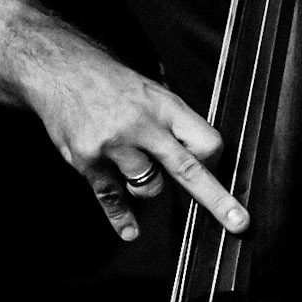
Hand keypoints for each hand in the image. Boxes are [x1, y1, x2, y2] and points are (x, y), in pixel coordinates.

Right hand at [27, 46, 248, 244]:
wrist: (62, 70)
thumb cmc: (114, 84)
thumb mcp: (152, 92)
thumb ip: (174, 125)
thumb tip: (201, 163)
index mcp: (165, 105)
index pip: (207, 141)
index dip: (214, 161)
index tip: (212, 168)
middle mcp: (143, 125)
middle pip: (188, 170)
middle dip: (216, 198)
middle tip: (239, 222)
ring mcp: (115, 145)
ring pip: (150, 188)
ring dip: (148, 187)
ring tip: (130, 163)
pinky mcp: (89, 161)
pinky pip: (112, 198)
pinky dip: (122, 218)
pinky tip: (131, 230)